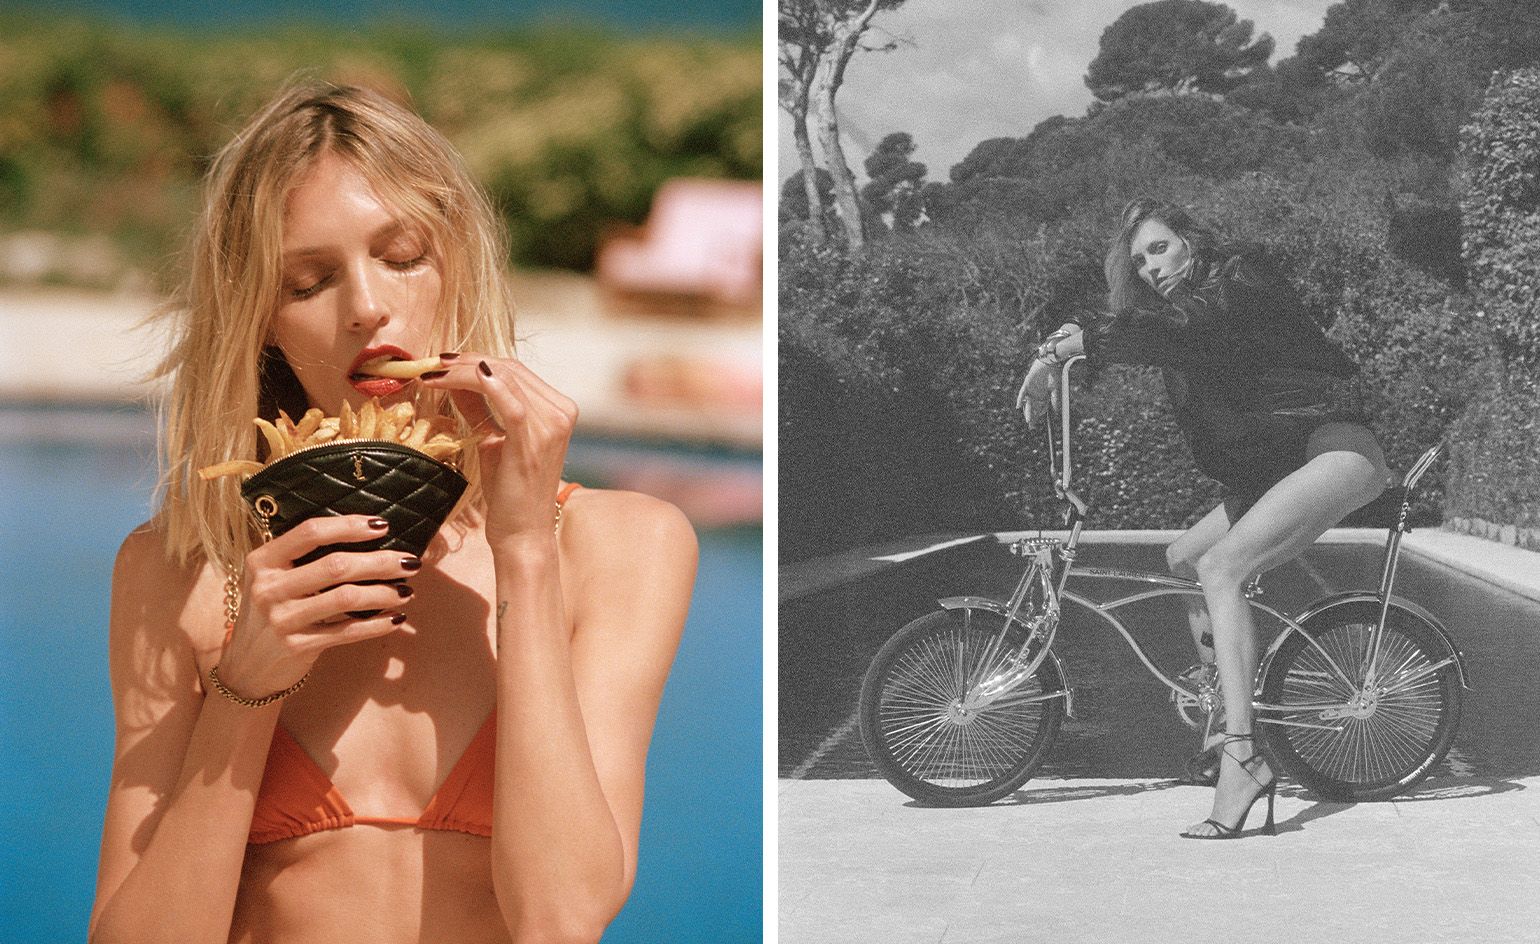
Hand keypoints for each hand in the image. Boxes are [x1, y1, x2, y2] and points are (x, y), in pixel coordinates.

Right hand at [215, 516, 419, 698]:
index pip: (311, 533)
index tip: (382, 526)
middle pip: (336, 565)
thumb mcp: (272, 579)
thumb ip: (303, 558)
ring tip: (406, 591)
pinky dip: (376, 625)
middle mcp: (269, 588)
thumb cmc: (271, 612)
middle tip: (408, 563)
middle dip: (380, 562)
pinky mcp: (296, 647)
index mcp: (263, 561)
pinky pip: (347, 632)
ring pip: (346, 598)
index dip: (349, 526)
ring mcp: (281, 619)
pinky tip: (395, 619)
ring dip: (384, 593)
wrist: (246, 667)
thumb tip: (366, 536)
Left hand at [421, 354, 576, 544]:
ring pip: (503, 377)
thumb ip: (479, 409)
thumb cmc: (510, 493)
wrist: (523, 533)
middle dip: (465, 362)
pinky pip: (506, 399)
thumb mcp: (494, 442)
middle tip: (430, 365)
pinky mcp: (533, 439)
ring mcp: (551, 425)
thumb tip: (453, 379)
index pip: (514, 370)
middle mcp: (561, 412)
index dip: (475, 361)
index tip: (442, 363)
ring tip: (430, 374)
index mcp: (557, 410)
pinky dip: (476, 383)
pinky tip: (450, 380)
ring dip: (460, 371)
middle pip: (508, 368)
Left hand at [1017, 359, 1056, 424]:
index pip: (1040, 409)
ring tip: (1028, 420)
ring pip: (1027, 403)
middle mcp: (1036, 394)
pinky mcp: (1027, 384)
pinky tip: (1018, 407)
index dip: (1038, 416)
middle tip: (1031, 426)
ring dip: (1027, 411)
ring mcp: (1031, 390)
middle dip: (1032, 417)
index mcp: (1043, 396)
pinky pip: (1022, 393)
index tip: (1037, 423)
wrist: (1049, 363)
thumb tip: (1056, 412)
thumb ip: (1054, 400)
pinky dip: (1020, 400)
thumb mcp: (1055, 390)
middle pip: (1033, 408)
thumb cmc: (1054, 375)